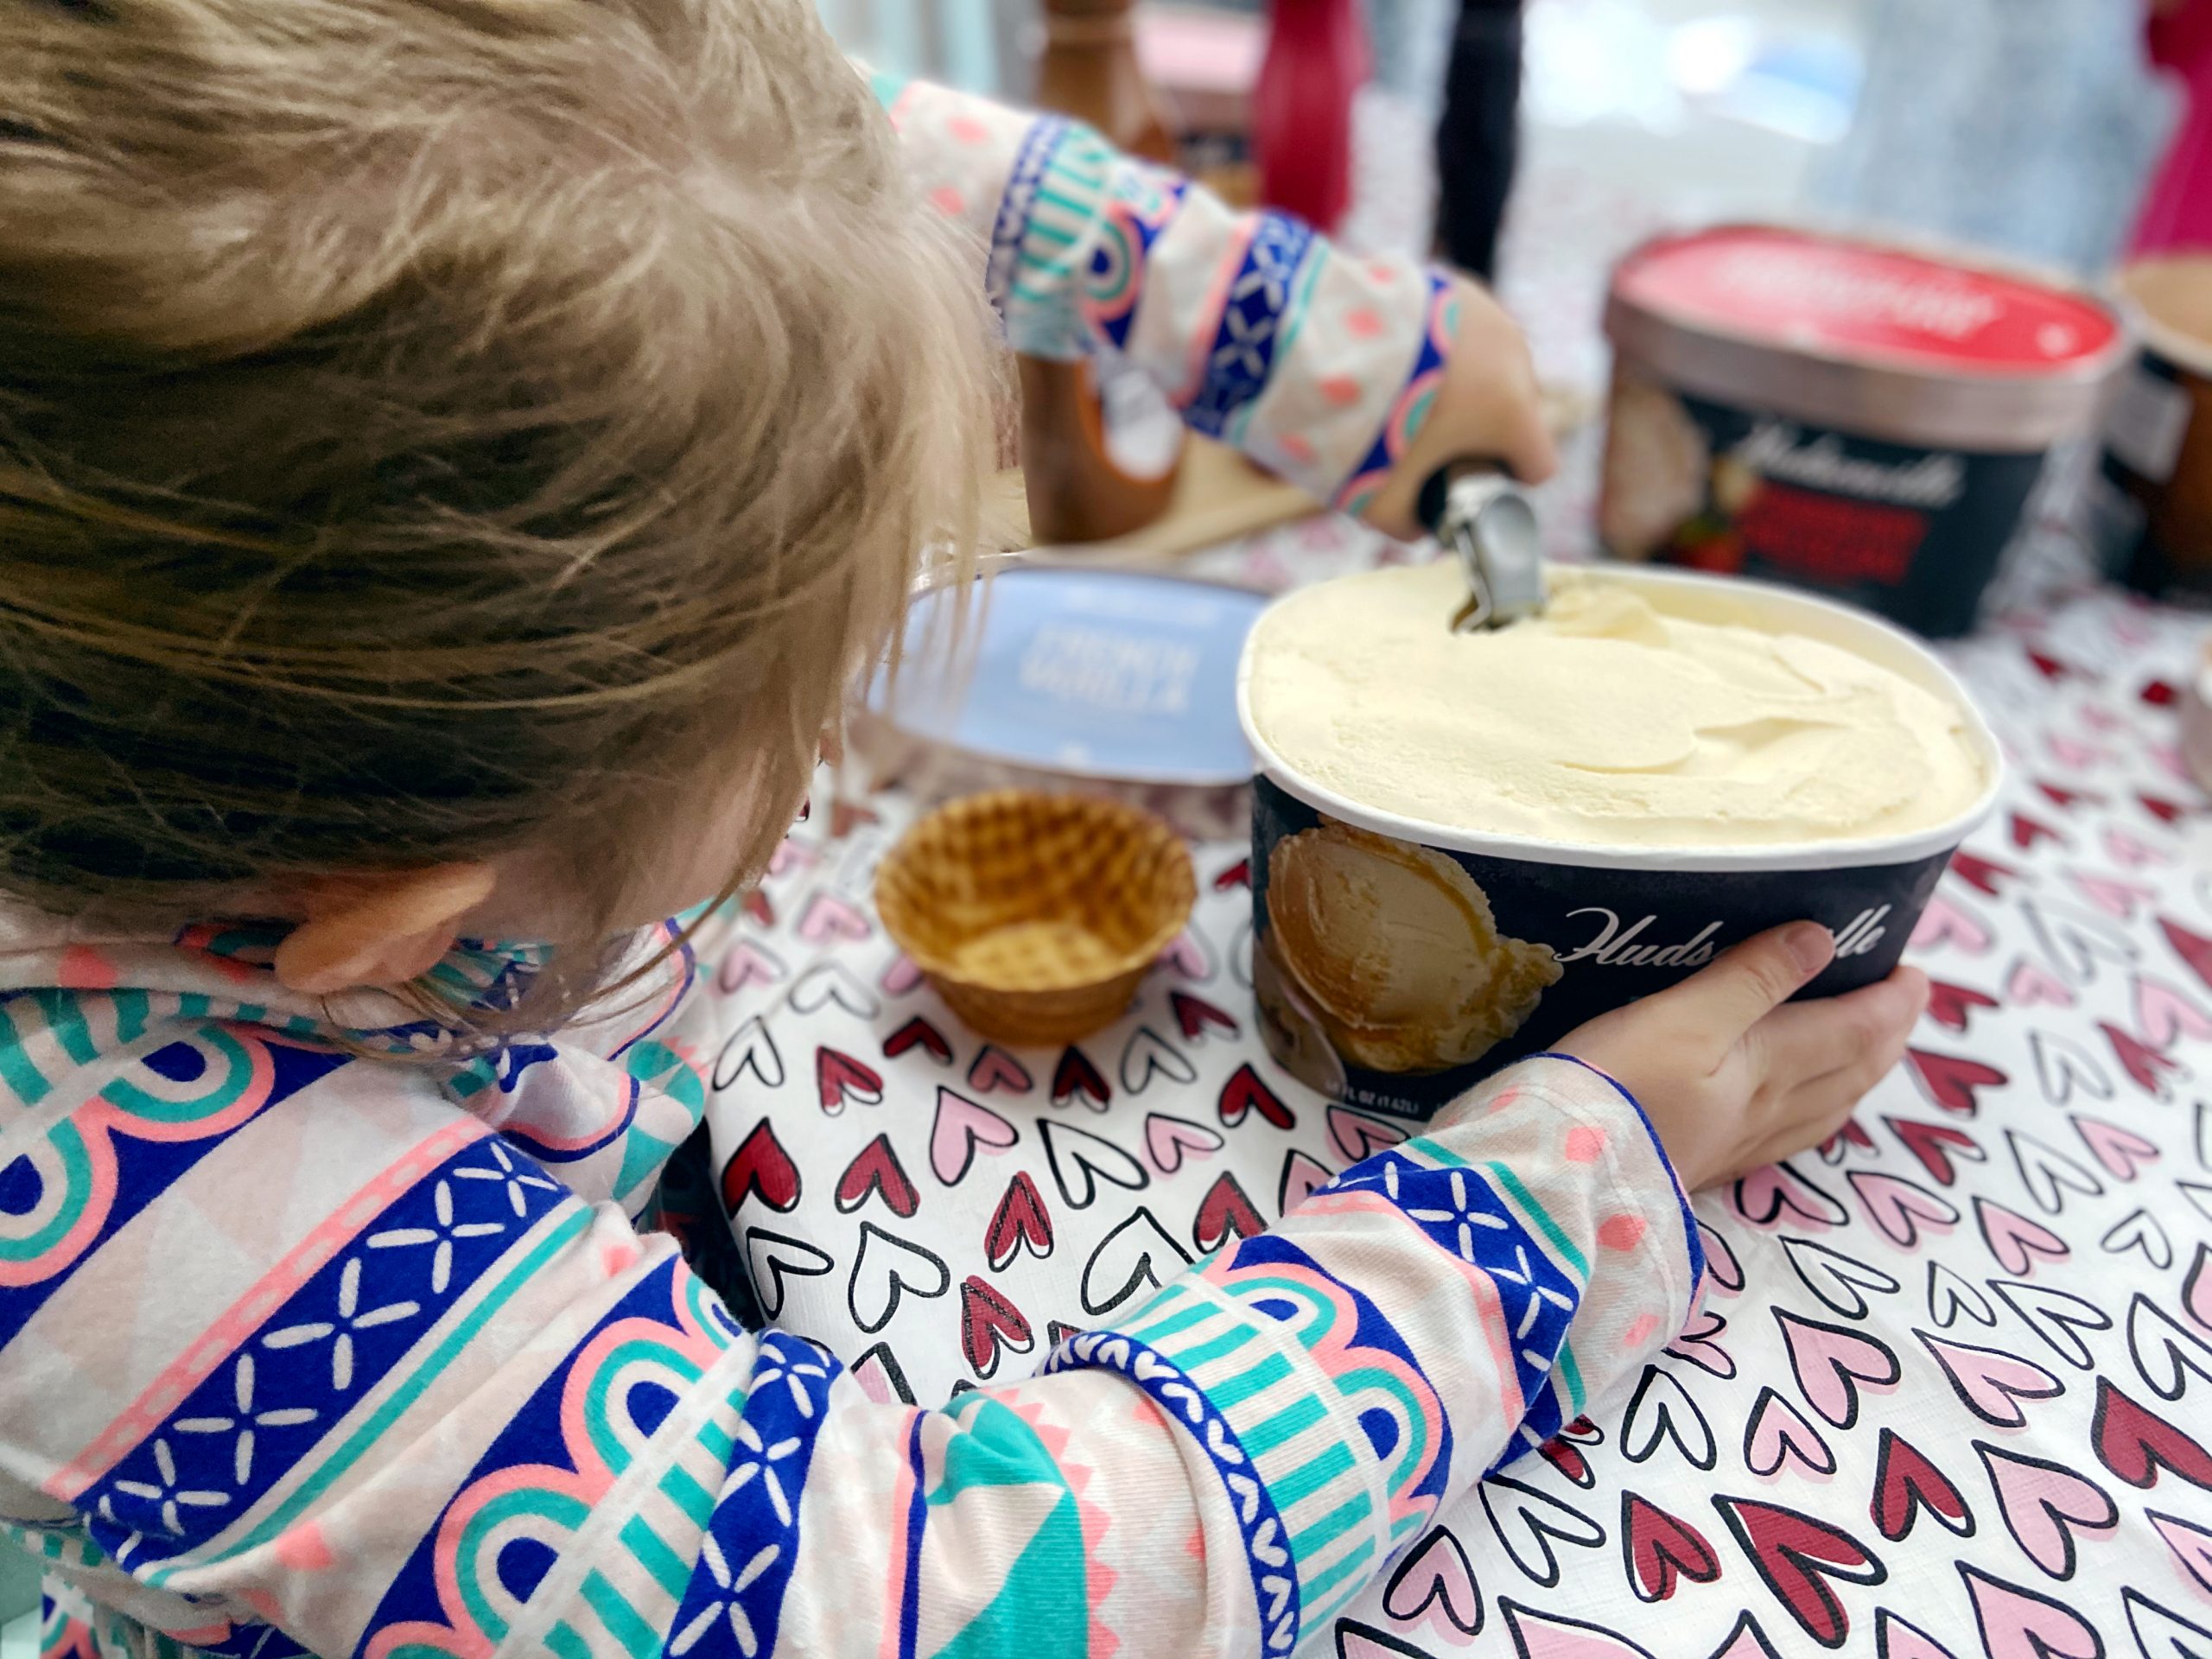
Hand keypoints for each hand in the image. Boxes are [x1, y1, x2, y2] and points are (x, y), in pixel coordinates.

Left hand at [1357, 275, 1557, 540]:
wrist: (1314, 335)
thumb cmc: (1357, 425)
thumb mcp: (1379, 498)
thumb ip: (1409, 523)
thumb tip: (1420, 527)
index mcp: (1512, 412)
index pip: (1540, 466)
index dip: (1507, 485)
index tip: (1469, 484)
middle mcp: (1515, 358)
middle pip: (1518, 414)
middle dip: (1483, 434)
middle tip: (1429, 444)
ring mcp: (1488, 314)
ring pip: (1494, 368)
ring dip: (1467, 387)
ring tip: (1410, 397)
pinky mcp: (1455, 284)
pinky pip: (1465, 332)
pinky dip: (1444, 350)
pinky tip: (1403, 360)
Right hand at [1540, 924, 1928, 1190]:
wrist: (1563, 1177)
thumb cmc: (1617, 1083)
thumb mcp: (1684, 1015)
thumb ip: (1752, 978)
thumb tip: (1821, 939)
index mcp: (1772, 1066)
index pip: (1855, 1030)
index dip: (1892, 1001)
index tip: (1916, 970)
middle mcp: (1770, 1109)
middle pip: (1851, 1072)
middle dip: (1886, 1035)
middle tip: (1904, 1002)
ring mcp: (1738, 1143)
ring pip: (1826, 1107)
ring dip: (1859, 1075)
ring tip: (1868, 1050)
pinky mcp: (1704, 1164)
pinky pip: (1790, 1134)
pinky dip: (1816, 1112)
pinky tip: (1798, 1113)